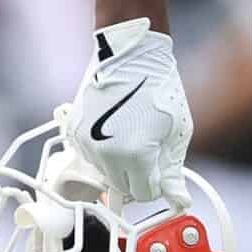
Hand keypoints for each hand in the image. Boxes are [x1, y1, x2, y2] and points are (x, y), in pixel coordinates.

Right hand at [72, 18, 193, 209]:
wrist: (129, 54)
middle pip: (122, 187)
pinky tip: (114, 127)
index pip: (144, 193)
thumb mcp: (176, 129)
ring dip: (118, 163)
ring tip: (129, 132)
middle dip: (136, 174)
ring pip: (104, 173)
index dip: (154, 182)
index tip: (158, 167)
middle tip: (146, 148)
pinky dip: (102, 150)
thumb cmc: (157, 86)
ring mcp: (86, 144)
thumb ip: (172, 168)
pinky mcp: (74, 133)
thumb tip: (178, 198)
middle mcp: (106, 155)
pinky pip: (90, 156)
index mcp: (135, 156)